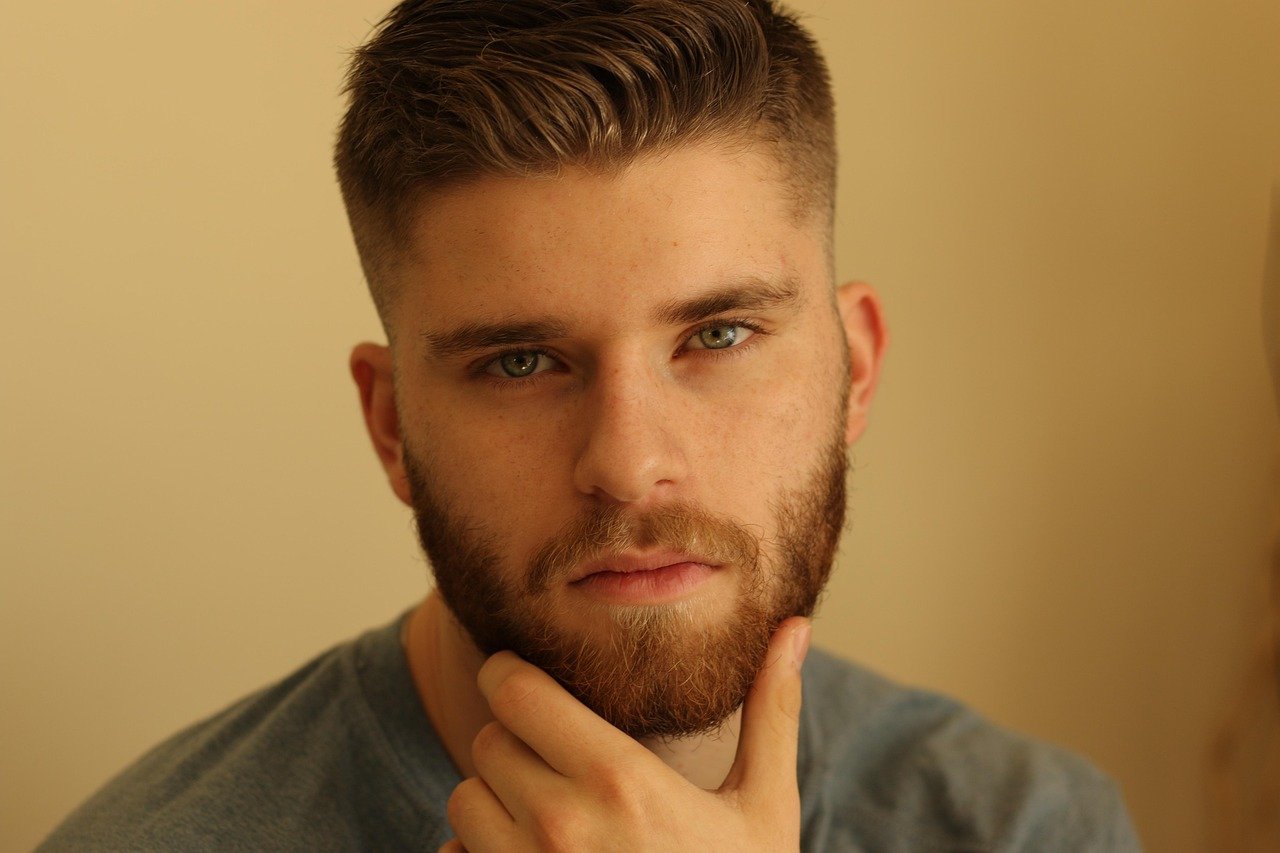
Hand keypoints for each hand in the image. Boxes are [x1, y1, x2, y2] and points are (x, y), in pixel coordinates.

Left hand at [439, 617, 811, 851]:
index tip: (532, 684)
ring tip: (552, 820)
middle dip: (516, 743)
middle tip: (560, 762)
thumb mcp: (764, 809)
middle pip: (487, 741)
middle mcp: (559, 825)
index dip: (516, 676)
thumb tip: (795, 628)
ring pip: (464, 801)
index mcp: (619, 779)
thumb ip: (770, 712)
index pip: (514, 690)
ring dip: (495, 802)